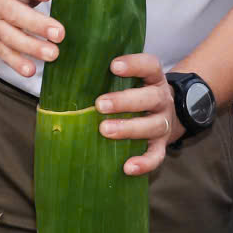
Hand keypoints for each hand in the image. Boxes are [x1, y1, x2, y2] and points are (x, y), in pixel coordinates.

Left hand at [95, 53, 180, 177]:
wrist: (167, 115)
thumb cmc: (134, 94)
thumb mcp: (128, 81)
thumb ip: (106, 77)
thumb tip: (66, 76)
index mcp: (153, 78)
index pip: (149, 65)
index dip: (134, 64)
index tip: (113, 66)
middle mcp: (162, 99)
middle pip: (150, 97)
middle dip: (124, 101)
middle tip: (100, 104)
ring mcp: (164, 123)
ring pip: (153, 125)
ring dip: (129, 128)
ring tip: (105, 130)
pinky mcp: (162, 145)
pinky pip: (157, 155)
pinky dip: (144, 163)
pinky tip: (128, 167)